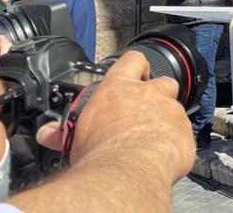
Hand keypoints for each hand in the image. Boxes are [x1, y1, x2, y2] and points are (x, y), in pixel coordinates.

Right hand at [36, 51, 193, 182]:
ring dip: (166, 119)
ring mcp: (170, 111)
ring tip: (151, 137)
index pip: (132, 60)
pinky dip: (175, 141)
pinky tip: (162, 153)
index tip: (134, 73)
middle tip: (143, 112)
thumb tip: (47, 133)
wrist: (127, 172)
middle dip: (156, 94)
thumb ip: (63, 131)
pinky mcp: (185, 132)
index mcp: (119, 88)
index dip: (135, 66)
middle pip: (162, 81)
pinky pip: (183, 133)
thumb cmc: (99, 152)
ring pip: (175, 108)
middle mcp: (149, 94)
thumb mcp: (74, 137)